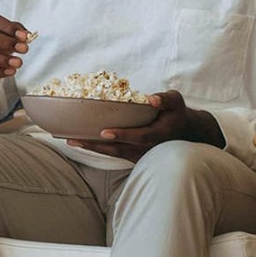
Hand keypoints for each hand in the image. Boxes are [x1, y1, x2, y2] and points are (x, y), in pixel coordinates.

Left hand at [66, 90, 224, 162]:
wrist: (184, 133)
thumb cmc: (176, 113)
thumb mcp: (176, 102)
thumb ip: (166, 99)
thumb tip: (152, 99)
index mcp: (158, 135)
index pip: (138, 137)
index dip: (122, 135)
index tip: (104, 132)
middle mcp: (147, 149)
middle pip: (118, 149)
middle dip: (95, 145)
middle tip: (74, 139)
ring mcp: (140, 156)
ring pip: (113, 154)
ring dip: (92, 148)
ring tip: (71, 140)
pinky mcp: (134, 157)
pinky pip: (113, 154)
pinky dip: (98, 149)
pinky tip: (81, 142)